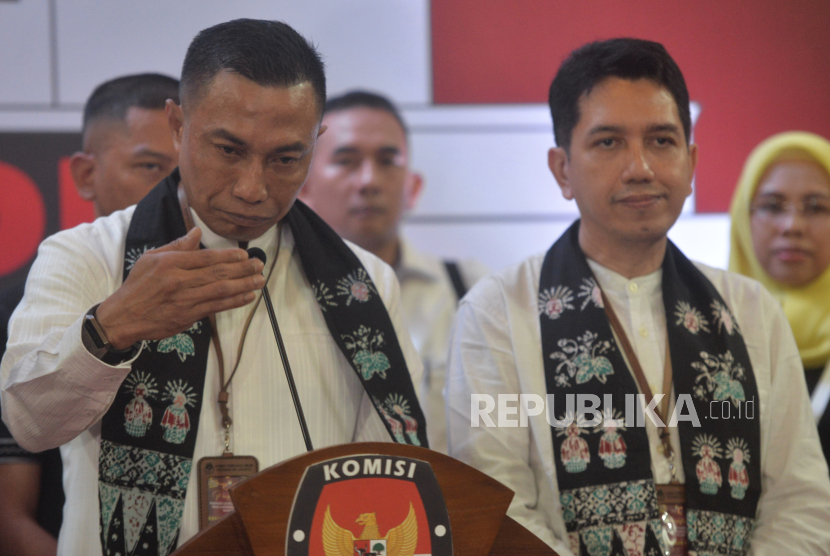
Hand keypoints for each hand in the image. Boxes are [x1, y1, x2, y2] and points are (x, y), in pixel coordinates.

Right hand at [95, 228, 264, 348]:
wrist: (123, 317)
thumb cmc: (138, 286)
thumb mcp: (151, 259)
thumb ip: (177, 246)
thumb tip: (196, 232)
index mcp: (170, 263)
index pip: (205, 257)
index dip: (228, 256)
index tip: (244, 255)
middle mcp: (179, 280)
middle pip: (217, 272)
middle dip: (242, 269)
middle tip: (260, 265)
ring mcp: (184, 299)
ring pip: (220, 290)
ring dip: (244, 284)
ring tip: (260, 280)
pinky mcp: (188, 316)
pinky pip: (216, 307)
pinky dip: (234, 302)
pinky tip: (248, 296)